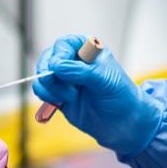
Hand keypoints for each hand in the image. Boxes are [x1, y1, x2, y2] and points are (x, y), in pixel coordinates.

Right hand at [32, 34, 162, 156]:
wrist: (124, 124)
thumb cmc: (121, 96)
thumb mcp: (105, 80)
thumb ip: (81, 71)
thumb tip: (56, 66)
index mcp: (88, 50)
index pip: (65, 44)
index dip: (59, 55)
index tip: (58, 67)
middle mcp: (74, 62)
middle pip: (48, 58)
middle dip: (49, 72)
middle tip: (61, 86)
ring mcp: (65, 80)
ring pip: (42, 75)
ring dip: (50, 87)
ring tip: (70, 97)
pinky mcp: (59, 96)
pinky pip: (42, 91)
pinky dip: (45, 97)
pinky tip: (60, 103)